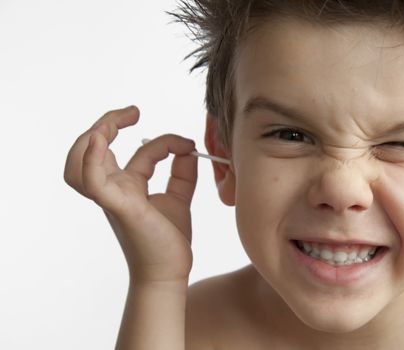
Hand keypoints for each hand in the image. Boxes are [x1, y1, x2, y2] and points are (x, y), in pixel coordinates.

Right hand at [64, 106, 197, 282]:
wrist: (170, 271)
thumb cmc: (168, 240)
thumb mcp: (179, 199)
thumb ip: (182, 174)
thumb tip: (188, 149)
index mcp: (128, 186)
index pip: (142, 152)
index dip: (166, 142)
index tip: (188, 145)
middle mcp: (114, 189)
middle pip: (92, 149)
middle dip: (107, 123)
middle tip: (133, 112)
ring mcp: (112, 197)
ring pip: (79, 163)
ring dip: (91, 138)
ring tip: (112, 124)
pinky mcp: (118, 206)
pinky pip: (93, 181)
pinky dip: (90, 159)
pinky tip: (98, 140)